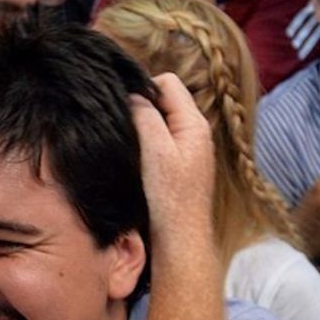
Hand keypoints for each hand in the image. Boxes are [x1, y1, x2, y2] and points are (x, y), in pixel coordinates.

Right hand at [131, 73, 215, 239]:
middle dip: (143, 106)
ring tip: (130, 143)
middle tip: (124, 125)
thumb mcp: (155, 150)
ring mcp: (189, 148)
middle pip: (164, 100)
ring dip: (144, 126)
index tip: (125, 108)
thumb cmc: (170, 197)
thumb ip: (146, 116)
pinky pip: (161, 139)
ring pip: (161, 120)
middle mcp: (195, 131)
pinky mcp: (181, 164)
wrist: (181, 237)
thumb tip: (132, 95)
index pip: (167, 83)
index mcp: (194, 123)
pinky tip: (137, 158)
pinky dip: (147, 142)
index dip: (143, 88)